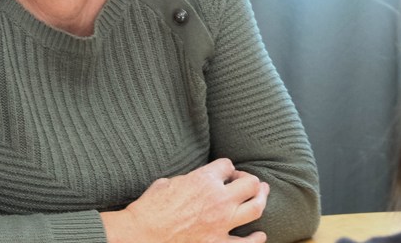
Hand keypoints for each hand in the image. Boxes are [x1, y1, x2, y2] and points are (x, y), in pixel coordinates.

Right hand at [102, 158, 269, 242]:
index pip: (228, 165)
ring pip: (255, 208)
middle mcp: (218, 199)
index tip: (225, 173)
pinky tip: (259, 235)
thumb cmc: (148, 209)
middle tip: (249, 183)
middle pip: (250, 183)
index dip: (227, 168)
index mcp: (203, 180)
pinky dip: (255, 239)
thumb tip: (193, 181)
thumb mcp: (167, 183)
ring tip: (260, 197)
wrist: (140, 235)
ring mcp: (221, 223)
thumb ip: (187, 180)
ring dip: (260, 201)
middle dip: (251, 180)